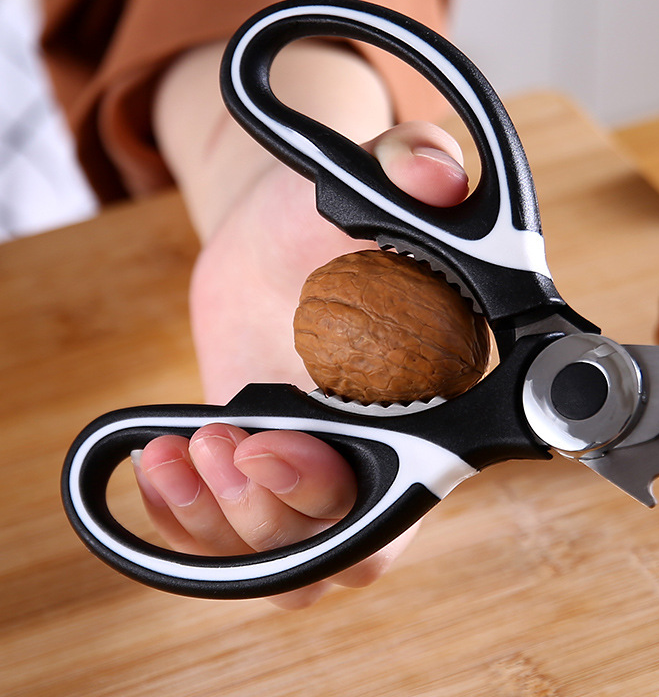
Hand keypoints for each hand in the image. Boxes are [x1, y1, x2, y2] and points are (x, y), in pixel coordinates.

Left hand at [137, 44, 467, 608]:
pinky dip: (183, 521)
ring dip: (226, 521)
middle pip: (351, 554)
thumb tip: (436, 175)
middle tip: (238, 441)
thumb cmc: (332, 213)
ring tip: (193, 443)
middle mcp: (379, 447)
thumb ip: (410, 164)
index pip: (424, 492)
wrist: (269, 242)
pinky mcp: (252, 471)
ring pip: (285, 557)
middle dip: (280, 513)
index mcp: (430, 392)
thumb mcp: (372, 172)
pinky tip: (160, 455)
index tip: (279, 442)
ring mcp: (312, 466)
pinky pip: (225, 539)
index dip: (363, 502)